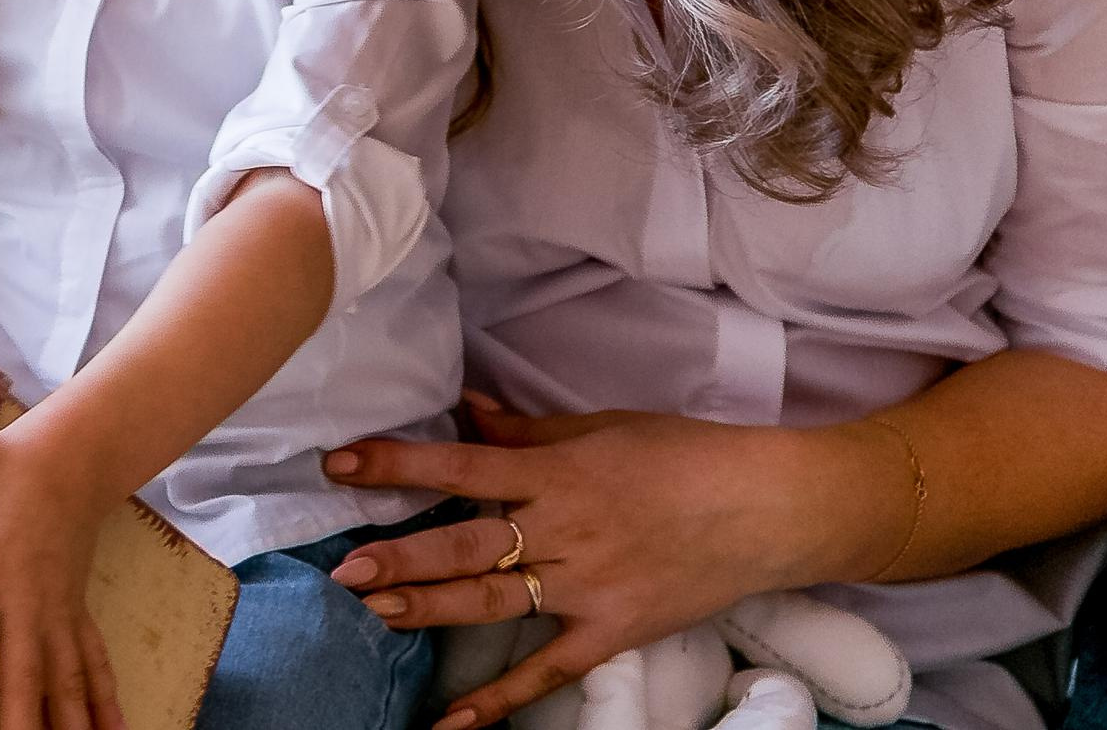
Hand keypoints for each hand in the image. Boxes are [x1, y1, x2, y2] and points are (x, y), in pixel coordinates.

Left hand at [320, 393, 898, 729]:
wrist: (765, 507)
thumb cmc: (682, 455)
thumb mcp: (598, 427)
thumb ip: (525, 429)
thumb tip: (468, 409)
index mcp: (555, 471)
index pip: (460, 464)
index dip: (397, 463)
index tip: (341, 462)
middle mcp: (563, 529)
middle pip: (468, 544)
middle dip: (402, 555)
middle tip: (344, 569)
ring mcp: (587, 586)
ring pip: (495, 602)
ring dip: (431, 609)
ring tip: (374, 615)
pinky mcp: (612, 631)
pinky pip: (549, 671)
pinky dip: (501, 700)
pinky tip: (453, 722)